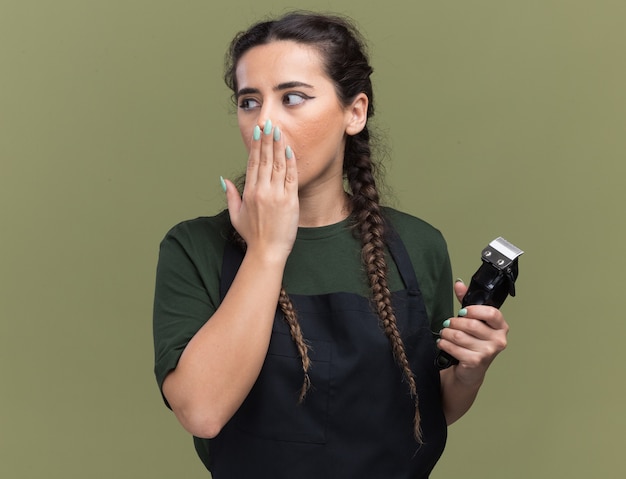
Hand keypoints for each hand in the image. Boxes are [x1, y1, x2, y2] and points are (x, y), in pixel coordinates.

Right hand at [223, 120, 298, 262]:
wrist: (267, 252)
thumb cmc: (252, 236)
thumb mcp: (235, 215)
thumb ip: (231, 195)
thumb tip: (224, 179)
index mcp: (249, 193)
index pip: (253, 163)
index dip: (255, 146)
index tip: (258, 132)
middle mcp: (262, 191)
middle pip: (264, 160)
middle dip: (267, 140)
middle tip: (269, 123)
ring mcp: (276, 195)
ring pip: (277, 165)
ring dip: (278, 146)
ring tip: (279, 130)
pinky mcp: (289, 201)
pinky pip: (290, 177)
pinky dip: (290, 163)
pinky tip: (289, 150)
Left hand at [438, 280, 508, 385]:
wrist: (470, 370)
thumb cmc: (473, 343)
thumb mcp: (473, 320)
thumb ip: (466, 301)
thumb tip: (459, 284)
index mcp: (501, 327)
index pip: (492, 313)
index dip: (474, 310)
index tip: (463, 312)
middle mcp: (499, 340)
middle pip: (472, 325)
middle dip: (454, 322)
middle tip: (448, 323)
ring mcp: (488, 352)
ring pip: (460, 336)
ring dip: (447, 333)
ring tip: (444, 333)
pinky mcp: (476, 362)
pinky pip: (455, 348)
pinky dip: (444, 344)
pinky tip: (443, 343)